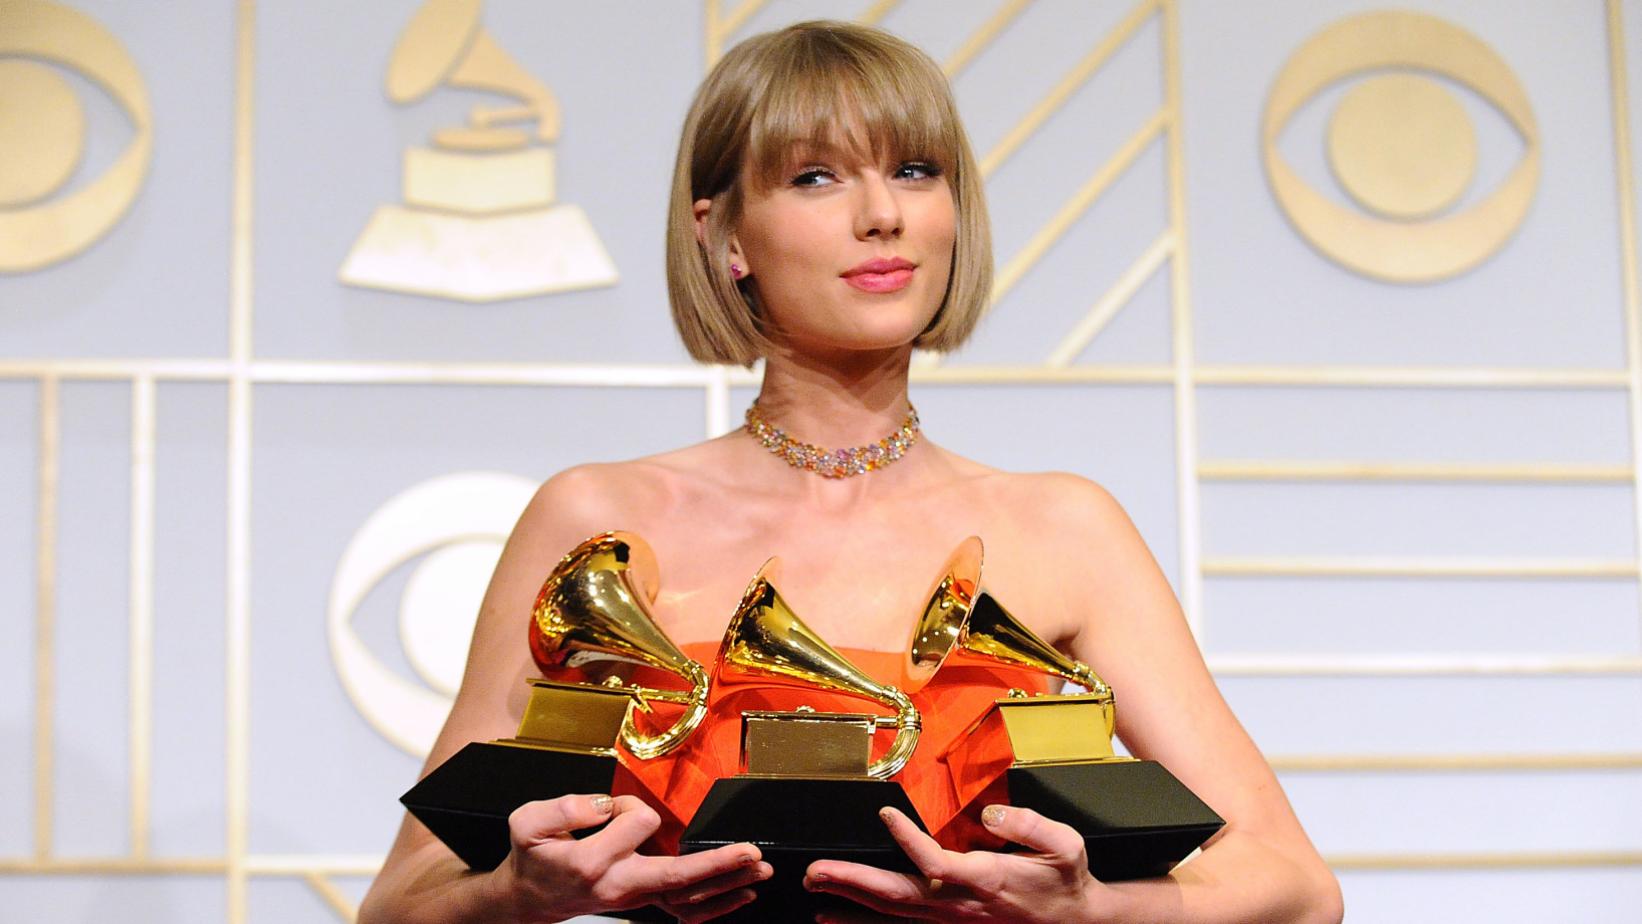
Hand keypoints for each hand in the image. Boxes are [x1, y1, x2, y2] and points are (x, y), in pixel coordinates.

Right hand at [490, 793, 772, 922]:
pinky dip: (716, 904)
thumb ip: (564, 808)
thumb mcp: (528, 823)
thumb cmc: (533, 857)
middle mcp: (619, 885)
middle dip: (717, 864)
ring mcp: (634, 898)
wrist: (529, 898)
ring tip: (758, 869)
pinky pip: (684, 910)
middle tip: (750, 853)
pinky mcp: (642, 903)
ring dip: (726, 883)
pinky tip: (741, 895)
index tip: (610, 808)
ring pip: (688, 896)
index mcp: (593, 861)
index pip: (636, 821)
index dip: (629, 804)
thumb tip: (603, 805)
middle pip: (677, 876)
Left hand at [803, 804, 1122, 922]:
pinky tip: (836, 915)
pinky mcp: (948, 923)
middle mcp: (962, 903)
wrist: (1074, 922)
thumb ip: (1028, 825)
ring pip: (894, 913)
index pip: (937, 864)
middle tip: (816, 872)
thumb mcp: (1064, 846)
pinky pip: (900, 923)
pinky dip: (865, 919)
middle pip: (899, 896)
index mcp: (987, 879)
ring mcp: (952, 918)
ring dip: (851, 900)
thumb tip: (992, 814)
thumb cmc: (1064, 881)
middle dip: (854, 884)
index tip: (885, 814)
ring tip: (815, 886)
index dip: (908, 841)